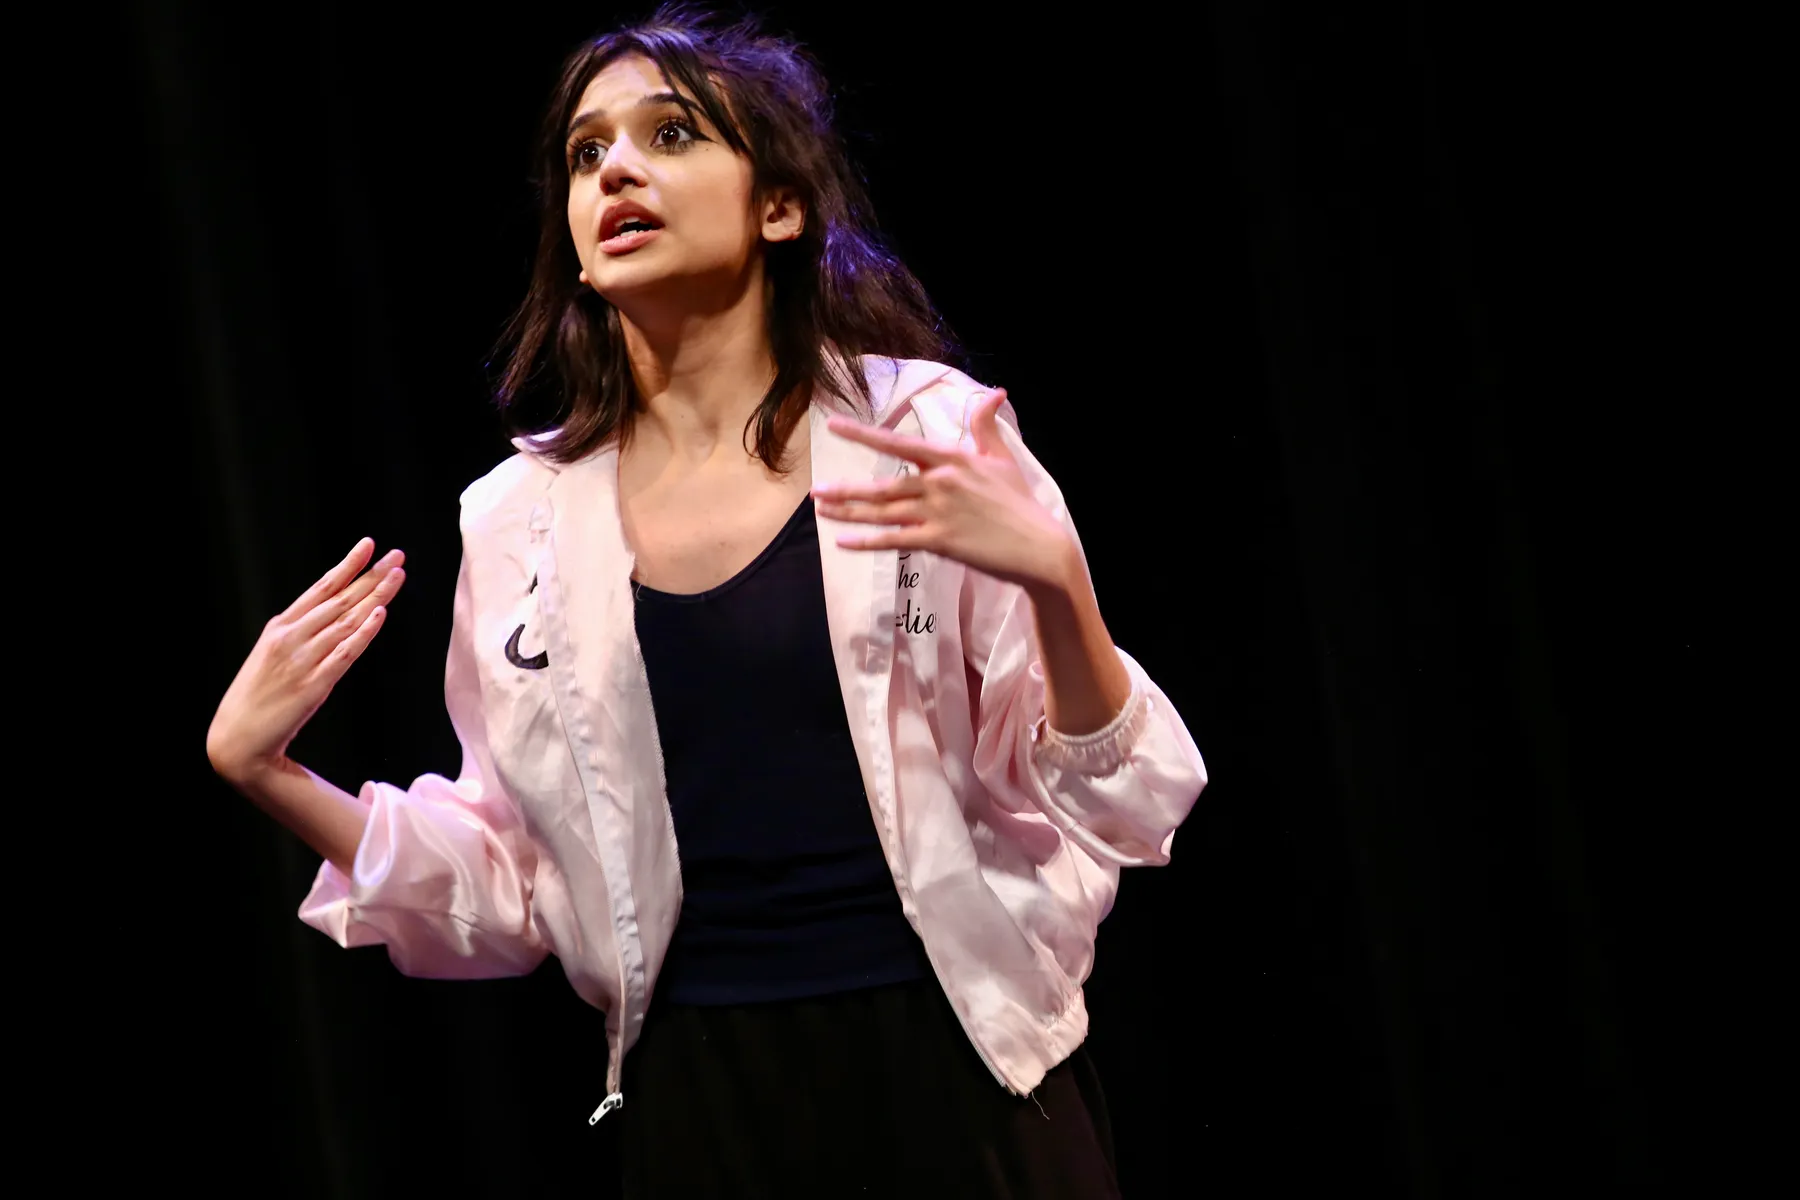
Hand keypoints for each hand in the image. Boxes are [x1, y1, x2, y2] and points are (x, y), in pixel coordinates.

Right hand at [206, 538, 405, 785]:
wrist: (235, 739)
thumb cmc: (257, 697)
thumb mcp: (273, 655)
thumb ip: (302, 635)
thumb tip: (336, 616)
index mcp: (279, 627)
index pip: (320, 588)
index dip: (347, 565)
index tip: (368, 545)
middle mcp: (290, 638)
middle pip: (340, 600)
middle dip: (371, 576)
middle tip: (397, 555)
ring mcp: (301, 661)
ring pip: (346, 621)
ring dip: (375, 597)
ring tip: (397, 576)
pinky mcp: (312, 686)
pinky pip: (344, 654)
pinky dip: (363, 633)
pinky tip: (379, 615)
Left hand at [812, 388, 1074, 592]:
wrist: (1038, 547)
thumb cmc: (1020, 503)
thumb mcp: (1002, 459)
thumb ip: (987, 426)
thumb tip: (995, 392)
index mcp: (952, 459)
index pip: (900, 443)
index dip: (864, 434)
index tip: (835, 425)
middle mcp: (940, 483)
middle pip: (883, 484)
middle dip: (846, 488)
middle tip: (815, 490)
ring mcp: (938, 513)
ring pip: (883, 511)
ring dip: (849, 510)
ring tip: (821, 509)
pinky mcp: (939, 541)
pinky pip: (894, 540)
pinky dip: (867, 541)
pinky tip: (842, 542)